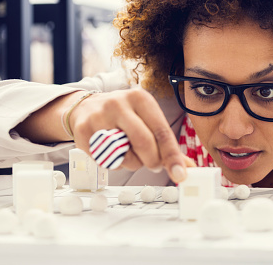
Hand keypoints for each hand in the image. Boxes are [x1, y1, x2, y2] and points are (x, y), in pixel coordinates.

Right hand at [69, 88, 194, 182]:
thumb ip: (166, 143)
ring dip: (133, 163)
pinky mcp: (84, 133)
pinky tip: (112, 152)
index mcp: (140, 98)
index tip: (180, 174)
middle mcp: (119, 104)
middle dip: (153, 161)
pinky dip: (114, 164)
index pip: (161, 131)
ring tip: (128, 152)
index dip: (172, 155)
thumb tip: (188, 167)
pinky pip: (106, 161)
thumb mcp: (146, 120)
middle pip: (144, 143)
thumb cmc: (124, 117)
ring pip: (125, 156)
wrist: (85, 108)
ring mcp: (99, 117)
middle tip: (154, 165)